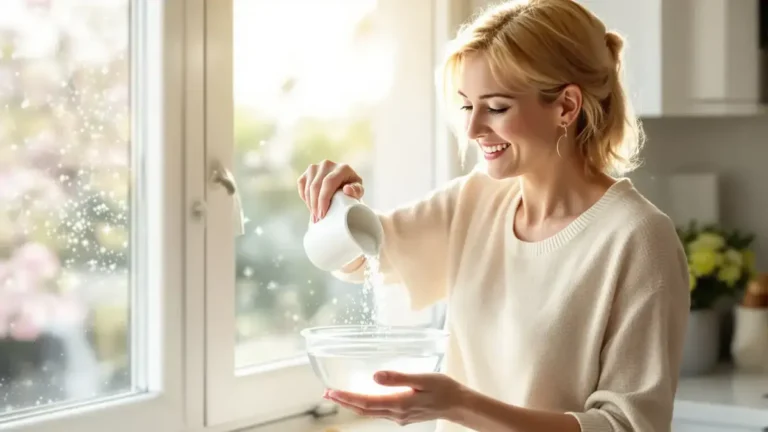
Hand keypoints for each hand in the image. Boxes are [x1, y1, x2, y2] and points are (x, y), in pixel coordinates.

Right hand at [297, 160, 363, 221]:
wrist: (343, 182)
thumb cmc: (352, 188)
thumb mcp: (358, 191)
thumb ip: (356, 191)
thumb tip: (347, 189)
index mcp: (342, 168)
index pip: (328, 182)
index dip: (323, 199)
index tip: (322, 214)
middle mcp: (327, 164)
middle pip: (316, 186)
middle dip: (315, 205)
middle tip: (317, 219)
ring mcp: (316, 167)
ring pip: (308, 187)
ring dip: (310, 204)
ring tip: (314, 216)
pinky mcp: (307, 171)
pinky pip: (301, 184)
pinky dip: (304, 197)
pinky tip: (311, 205)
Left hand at [323, 371, 465, 426]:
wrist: (459, 405)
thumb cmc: (444, 389)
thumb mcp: (422, 379)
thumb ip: (398, 378)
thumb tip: (375, 376)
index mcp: (399, 403)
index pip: (366, 402)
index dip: (346, 397)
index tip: (331, 392)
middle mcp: (396, 413)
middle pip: (364, 409)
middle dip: (344, 402)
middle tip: (327, 394)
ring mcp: (400, 416)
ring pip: (370, 412)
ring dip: (353, 404)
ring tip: (339, 396)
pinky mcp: (404, 415)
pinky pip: (379, 412)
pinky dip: (366, 406)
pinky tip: (363, 400)